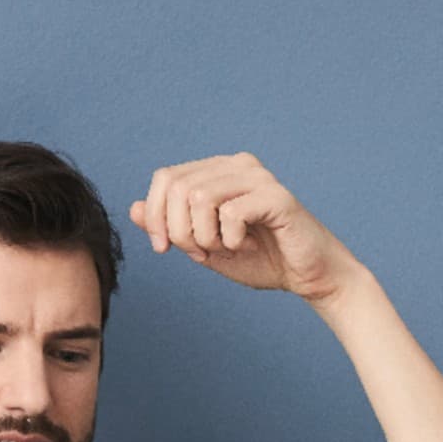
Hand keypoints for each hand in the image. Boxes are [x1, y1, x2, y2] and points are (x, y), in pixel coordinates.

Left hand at [129, 151, 363, 303]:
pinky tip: (247, 245)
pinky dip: (230, 239)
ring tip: (224, 249)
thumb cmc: (262, 260)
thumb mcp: (205, 247)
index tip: (164, 249)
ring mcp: (257, 177)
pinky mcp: (276, 196)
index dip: (155, 216)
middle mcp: (237, 165)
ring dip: (203, 236)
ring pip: (199, 196)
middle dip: (178, 230)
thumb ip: (172, 227)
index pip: (165, 177)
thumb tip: (133, 209)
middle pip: (177, 186)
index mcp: (218, 171)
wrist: (309, 276)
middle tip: (200, 254)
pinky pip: (230, 213)